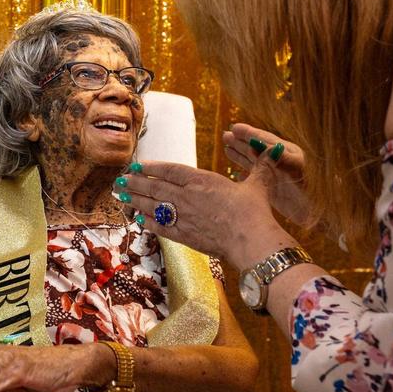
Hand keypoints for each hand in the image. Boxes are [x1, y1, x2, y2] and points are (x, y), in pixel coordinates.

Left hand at [121, 155, 296, 269]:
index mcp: (203, 180)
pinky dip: (148, 223)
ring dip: (135, 200)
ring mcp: (184, 217)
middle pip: (155, 187)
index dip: (153, 167)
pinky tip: (137, 220)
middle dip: (135, 183)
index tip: (138, 165)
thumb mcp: (259, 184)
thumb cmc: (255, 212)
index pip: (171, 170)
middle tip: (119, 180)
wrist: (251, 241)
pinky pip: (161, 227)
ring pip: (153, 206)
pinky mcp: (185, 236)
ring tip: (120, 197)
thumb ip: (261, 167)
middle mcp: (188, 196)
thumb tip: (273, 149)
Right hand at [222, 123, 311, 226]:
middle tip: (225, 135)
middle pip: (255, 149)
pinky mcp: (273, 191)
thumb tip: (260, 145)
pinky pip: (255, 180)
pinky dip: (246, 176)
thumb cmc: (314, 188)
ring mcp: (275, 177)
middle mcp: (278, 163)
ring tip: (226, 148)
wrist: (322, 213)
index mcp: (285, 153)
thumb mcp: (297, 169)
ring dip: (240, 156)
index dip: (248, 134)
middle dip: (240, 142)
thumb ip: (279, 157)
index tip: (234, 128)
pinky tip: (238, 175)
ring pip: (253, 163)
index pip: (263, 140)